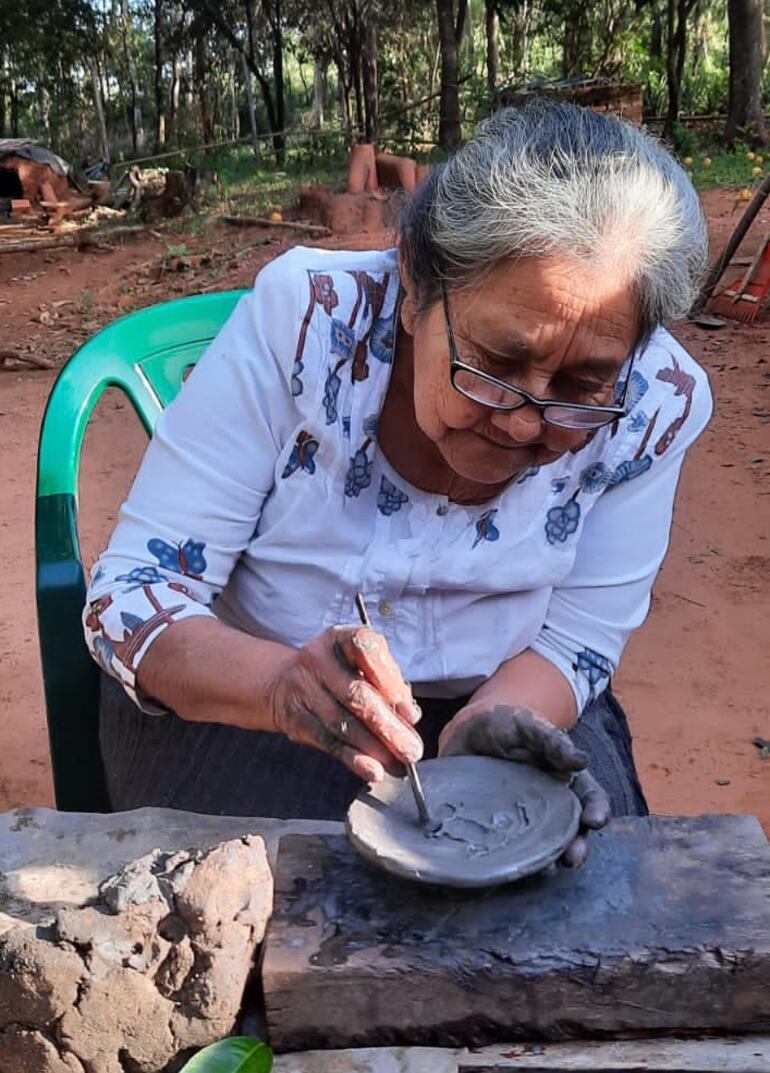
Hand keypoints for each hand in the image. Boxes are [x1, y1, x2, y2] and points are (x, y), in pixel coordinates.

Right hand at [266, 626, 422, 783]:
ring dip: (374, 748)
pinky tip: (372, 769)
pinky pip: (328, 741)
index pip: (367, 650)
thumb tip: (409, 717)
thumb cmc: (339, 673)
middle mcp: (318, 658)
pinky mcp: (295, 718)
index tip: (410, 712)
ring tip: (397, 765)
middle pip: (356, 694)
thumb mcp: (361, 665)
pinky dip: (353, 759)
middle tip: (411, 750)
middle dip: (388, 726)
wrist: (284, 683)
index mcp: (340, 638)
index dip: (391, 681)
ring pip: (342, 723)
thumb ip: (387, 684)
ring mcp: (302, 688)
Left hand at [439, 703, 609, 866]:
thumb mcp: (527, 725)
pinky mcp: (500, 828)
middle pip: (572, 830)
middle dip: (577, 846)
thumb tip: (581, 760)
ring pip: (545, 845)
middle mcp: (551, 803)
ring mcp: (525, 818)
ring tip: (548, 869)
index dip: (597, 810)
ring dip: (551, 859)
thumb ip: (551, 740)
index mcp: (564, 778)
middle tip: (574, 857)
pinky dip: (515, 860)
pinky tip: (513, 867)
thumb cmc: (504, 725)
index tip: (595, 820)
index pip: (590, 798)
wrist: (466, 730)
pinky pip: (511, 848)